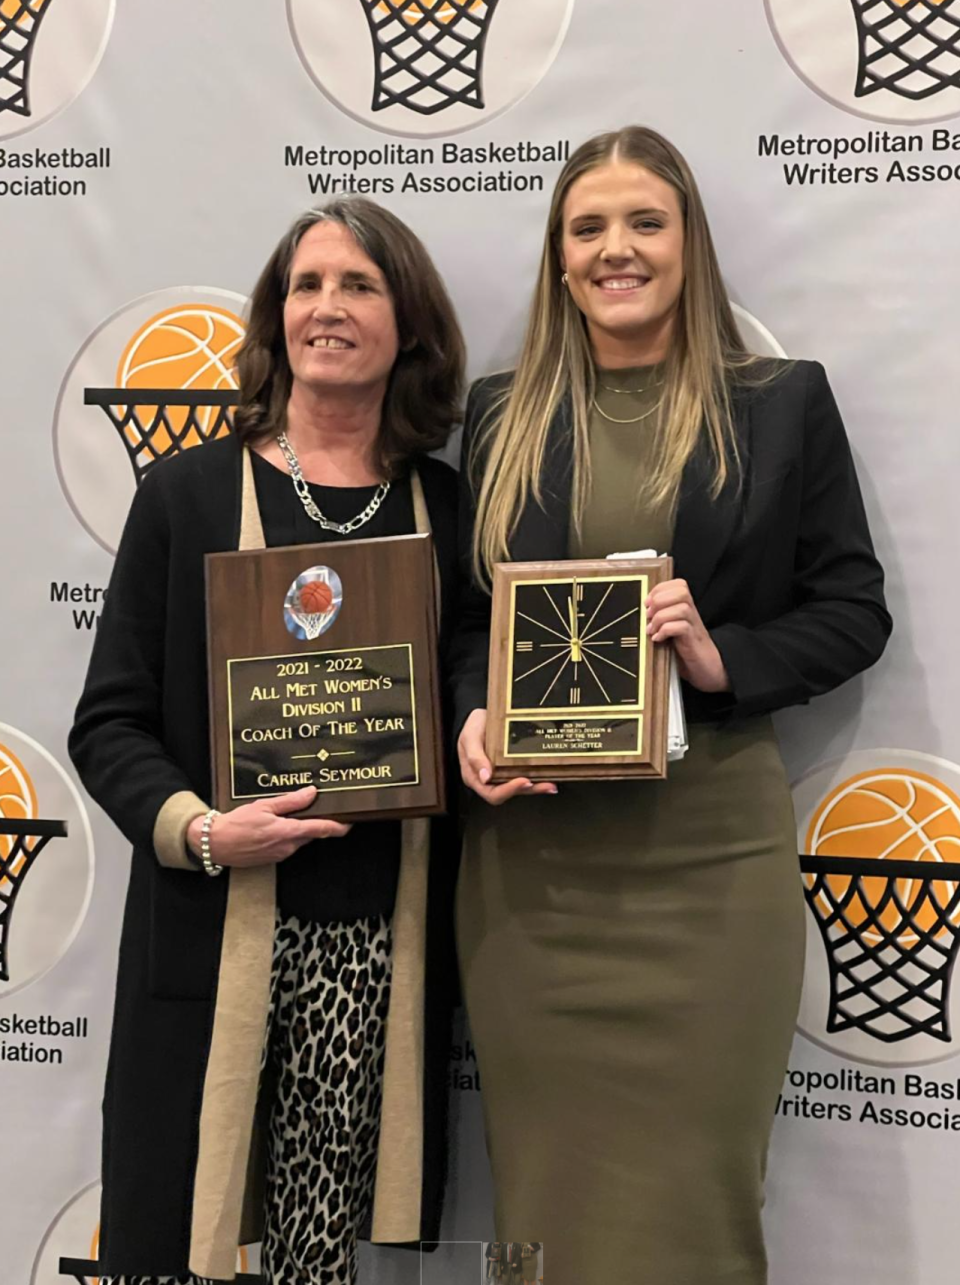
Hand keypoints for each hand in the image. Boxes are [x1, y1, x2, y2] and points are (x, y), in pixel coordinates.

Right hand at [187, 785, 351, 867]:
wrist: (215, 844)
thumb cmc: (236, 823)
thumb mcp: (264, 806)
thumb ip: (290, 801)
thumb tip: (312, 793)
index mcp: (287, 832)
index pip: (322, 830)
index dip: (339, 826)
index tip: (351, 821)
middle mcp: (287, 847)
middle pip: (312, 834)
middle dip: (318, 822)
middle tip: (320, 807)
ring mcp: (280, 854)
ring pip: (300, 839)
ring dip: (301, 828)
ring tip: (294, 812)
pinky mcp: (273, 858)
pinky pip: (289, 844)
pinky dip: (290, 834)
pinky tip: (279, 824)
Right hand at [457, 708, 557, 805]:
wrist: (482, 717)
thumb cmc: (473, 726)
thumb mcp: (470, 737)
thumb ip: (474, 756)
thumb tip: (485, 777)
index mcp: (475, 777)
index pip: (492, 793)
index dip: (508, 791)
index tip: (523, 781)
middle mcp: (489, 780)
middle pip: (509, 793)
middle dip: (528, 790)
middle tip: (545, 784)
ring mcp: (501, 774)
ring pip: (520, 787)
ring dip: (536, 787)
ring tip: (551, 784)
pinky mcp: (512, 767)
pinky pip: (524, 775)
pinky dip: (537, 778)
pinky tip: (549, 776)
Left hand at [645, 578, 729, 692]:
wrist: (707, 669)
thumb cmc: (686, 650)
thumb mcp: (671, 631)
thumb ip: (660, 620)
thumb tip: (641, 615)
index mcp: (686, 608)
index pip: (679, 584)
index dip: (660, 588)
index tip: (647, 601)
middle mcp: (692, 614)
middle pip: (682, 591)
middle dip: (660, 599)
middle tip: (648, 615)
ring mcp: (695, 626)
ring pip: (682, 608)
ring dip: (661, 617)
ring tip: (651, 629)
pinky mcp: (694, 641)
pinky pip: (682, 627)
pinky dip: (666, 630)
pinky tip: (658, 639)